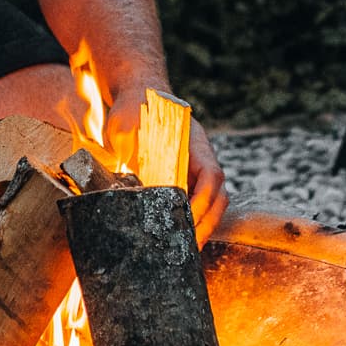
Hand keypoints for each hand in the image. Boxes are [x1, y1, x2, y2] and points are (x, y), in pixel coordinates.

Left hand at [107, 74, 228, 241]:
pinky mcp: (186, 178)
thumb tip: (133, 191)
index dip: (203, 200)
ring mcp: (196, 169)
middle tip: (190, 247)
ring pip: (213, 202)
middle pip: (218, 195)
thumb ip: (131, 156)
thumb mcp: (127, 129)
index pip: (211, 175)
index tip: (189, 219)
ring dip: (203, 226)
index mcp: (193, 143)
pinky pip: (197, 202)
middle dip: (208, 223)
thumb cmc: (134, 109)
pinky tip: (179, 237)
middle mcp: (200, 158)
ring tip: (186, 249)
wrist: (139, 96)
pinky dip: (193, 221)